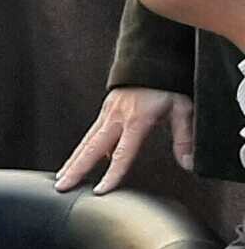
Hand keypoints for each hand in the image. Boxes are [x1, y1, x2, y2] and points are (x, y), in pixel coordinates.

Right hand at [54, 87, 194, 193]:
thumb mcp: (182, 108)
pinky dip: (81, 149)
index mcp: (136, 120)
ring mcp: (108, 113)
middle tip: (62, 186)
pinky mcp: (105, 110)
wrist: (149, 58)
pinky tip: (79, 160)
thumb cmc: (165, 82)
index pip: (121, 154)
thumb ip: (184, 137)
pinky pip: (90, 133)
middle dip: (76, 169)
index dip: (111, 174)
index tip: (100, 190)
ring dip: (73, 160)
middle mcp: (116, 118)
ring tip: (62, 177)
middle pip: (91, 149)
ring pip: (86, 141)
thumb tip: (188, 163)